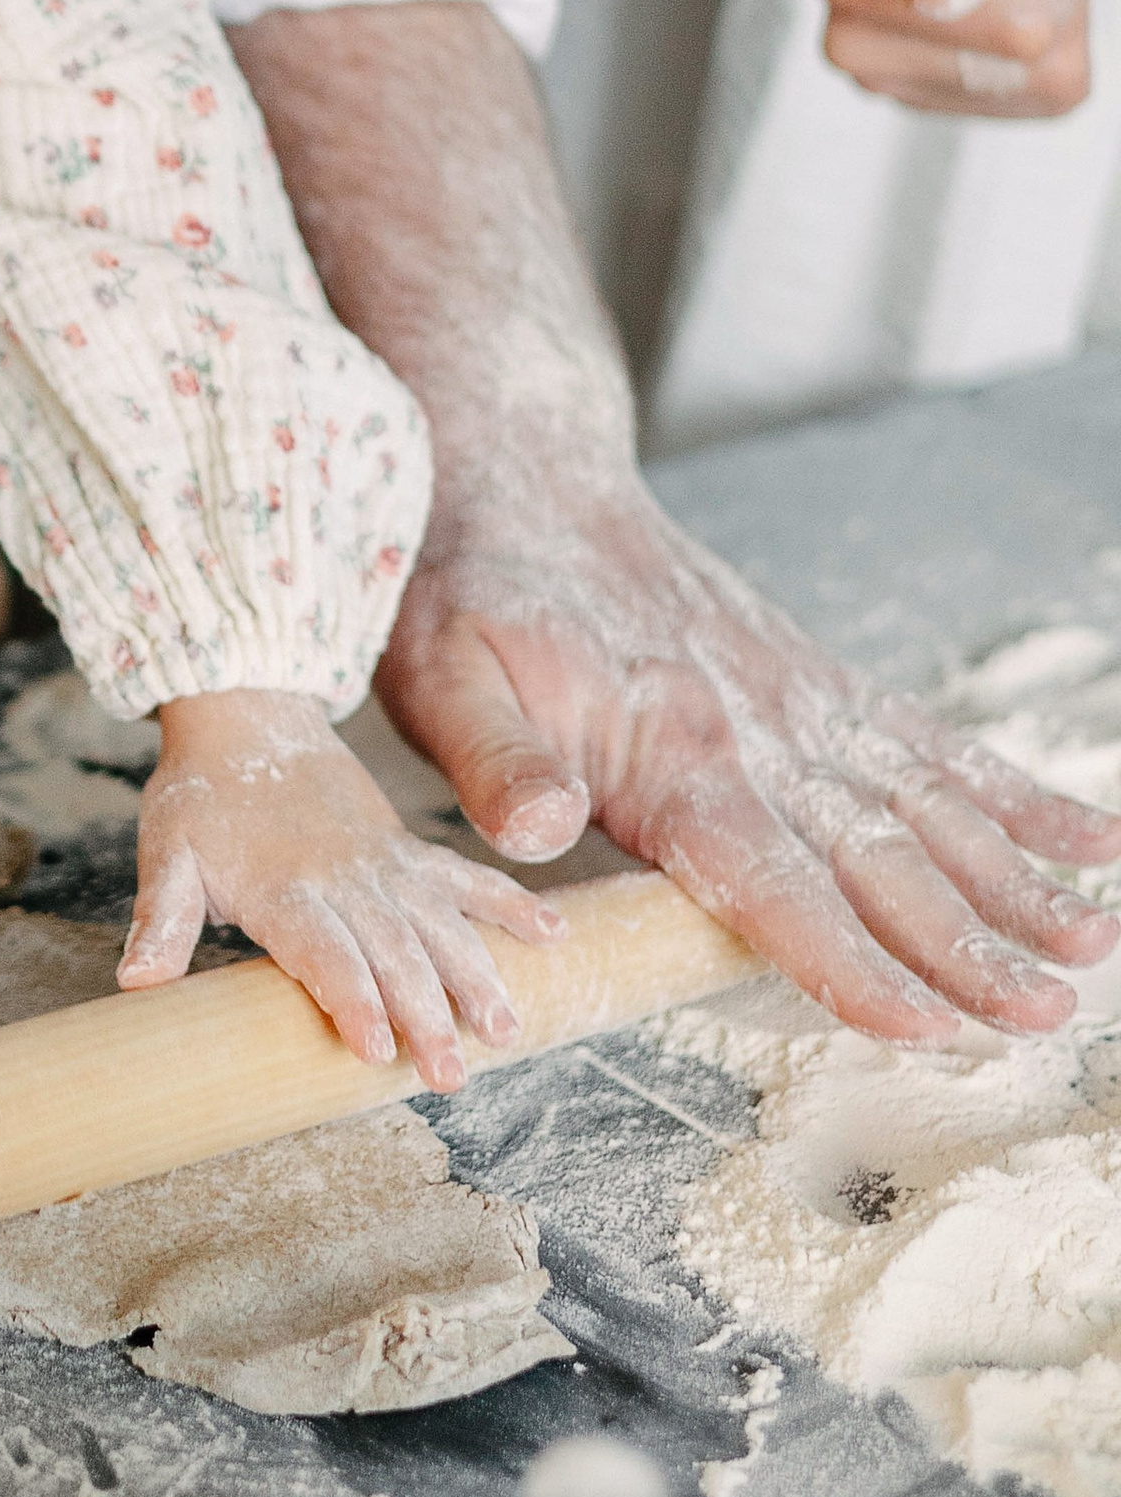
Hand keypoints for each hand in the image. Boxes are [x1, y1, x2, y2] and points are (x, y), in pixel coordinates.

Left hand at [119, 686, 563, 1090]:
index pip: (324, 954)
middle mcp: (345, 879)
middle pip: (394, 954)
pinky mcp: (407, 851)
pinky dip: (511, 904)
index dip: (351, 1001)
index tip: (375, 1052)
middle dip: (426, 1017)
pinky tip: (555, 937)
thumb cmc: (200, 797)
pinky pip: (466, 879)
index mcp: (284, 888)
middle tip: (451, 1078)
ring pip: (442, 927)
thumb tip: (135, 982)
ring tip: (508, 1032)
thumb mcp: (166, 855)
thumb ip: (158, 919)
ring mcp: (385, 864)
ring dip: (478, 978)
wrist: (247, 714)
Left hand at [379, 476, 1120, 1043]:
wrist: (520, 474)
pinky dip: (1016, 794)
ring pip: (929, 808)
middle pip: (877, 859)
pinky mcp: (823, 683)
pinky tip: (1095, 841)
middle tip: (1044, 1012)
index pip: (768, 877)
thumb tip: (538, 831)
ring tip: (1091, 945)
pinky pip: (933, 745)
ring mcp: (804, 704)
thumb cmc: (470, 588)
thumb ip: (496, 760)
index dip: (843, 957)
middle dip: (965, 943)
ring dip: (1014, 881)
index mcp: (668, 752)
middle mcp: (759, 732)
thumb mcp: (441, 675)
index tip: (919, 1021)